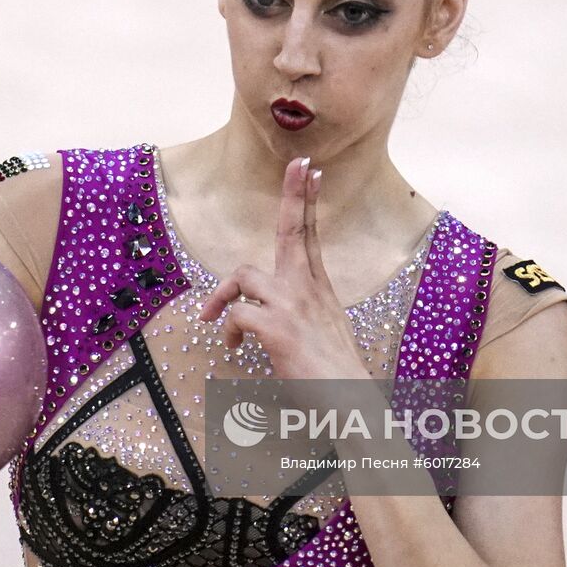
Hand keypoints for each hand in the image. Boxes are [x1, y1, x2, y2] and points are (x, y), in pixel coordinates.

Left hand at [196, 156, 372, 382]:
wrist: (351, 404)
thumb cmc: (335, 376)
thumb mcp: (325, 334)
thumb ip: (305, 314)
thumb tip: (283, 315)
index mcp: (319, 289)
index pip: (312, 235)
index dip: (308, 201)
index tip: (311, 171)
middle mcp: (307, 290)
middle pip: (294, 230)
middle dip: (293, 194)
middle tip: (296, 162)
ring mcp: (292, 306)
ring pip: (244, 274)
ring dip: (222, 293)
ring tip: (214, 316)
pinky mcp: (277, 328)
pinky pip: (236, 315)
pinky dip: (226, 330)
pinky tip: (231, 347)